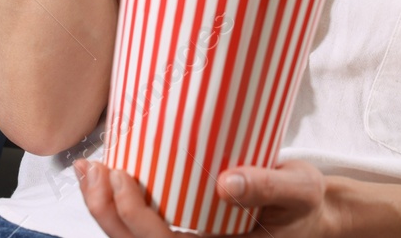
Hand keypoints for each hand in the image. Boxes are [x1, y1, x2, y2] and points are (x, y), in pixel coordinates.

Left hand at [75, 158, 334, 237]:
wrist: (310, 214)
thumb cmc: (304, 206)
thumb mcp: (299, 191)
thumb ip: (268, 186)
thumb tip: (228, 183)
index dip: (132, 216)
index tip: (122, 176)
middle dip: (104, 211)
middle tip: (93, 169)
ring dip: (103, 209)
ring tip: (90, 171)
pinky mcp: (183, 231)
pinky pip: (140, 228)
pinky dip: (117, 205)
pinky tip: (108, 176)